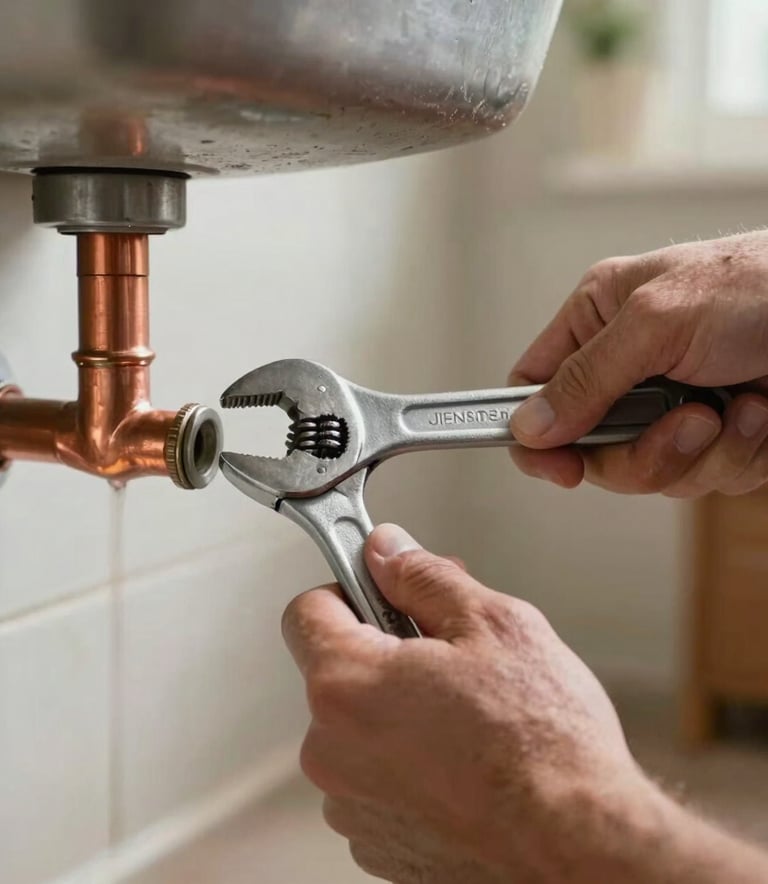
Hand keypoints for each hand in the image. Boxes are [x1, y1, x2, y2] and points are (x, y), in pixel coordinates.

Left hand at [282, 524, 672, 882]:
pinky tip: (466, 764)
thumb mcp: (492, 624)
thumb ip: (424, 577)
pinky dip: (411, 764)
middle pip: (340, 671)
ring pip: (362, 728)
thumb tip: (387, 551)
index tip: (385, 591)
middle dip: (388, 652)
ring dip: (400, 712)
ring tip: (469, 721)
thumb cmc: (545, 746)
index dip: (350, 588)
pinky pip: (378, 779)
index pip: (307, 610)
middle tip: (452, 656)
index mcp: (346, 687)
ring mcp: (352, 806)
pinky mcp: (378, 845)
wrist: (583, 848)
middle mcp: (332, 753)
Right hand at [509, 231, 767, 496]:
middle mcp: (628, 368)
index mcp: (598, 322)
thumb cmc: (758, 285)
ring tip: (734, 409)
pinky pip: (705, 477)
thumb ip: (586, 378)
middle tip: (684, 424)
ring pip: (651, 472)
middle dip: (642, 453)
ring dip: (701, 452)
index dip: (536, 435)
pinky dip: (737, 453)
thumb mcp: (656, 322)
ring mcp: (670, 406)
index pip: (534, 388)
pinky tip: (758, 413)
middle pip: (593, 449)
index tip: (560, 468)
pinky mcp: (716, 435)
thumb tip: (530, 428)